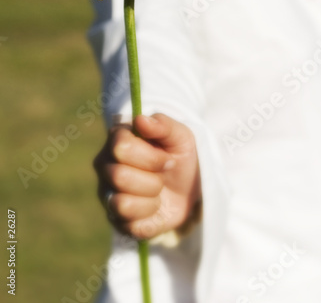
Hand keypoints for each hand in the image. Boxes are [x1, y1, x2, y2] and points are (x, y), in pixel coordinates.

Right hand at [93, 113, 201, 239]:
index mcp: (117, 140)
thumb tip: (140, 119)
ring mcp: (107, 193)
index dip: (150, 156)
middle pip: (119, 176)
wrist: (191, 186)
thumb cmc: (180, 155)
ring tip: (158, 190)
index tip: (168, 158)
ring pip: (122, 203)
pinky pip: (129, 225)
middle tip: (164, 174)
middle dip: (153, 178)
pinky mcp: (116, 219)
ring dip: (152, 198)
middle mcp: (106, 166)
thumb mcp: (181, 136)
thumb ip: (163, 125)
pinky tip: (155, 206)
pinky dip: (151, 216)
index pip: (120, 147)